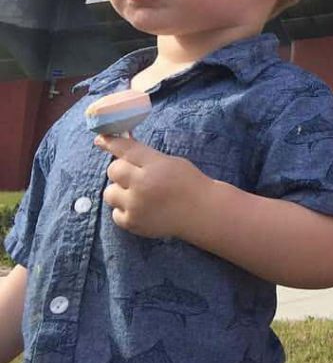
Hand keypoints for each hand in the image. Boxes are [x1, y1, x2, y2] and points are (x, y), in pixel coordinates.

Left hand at [96, 134, 211, 239]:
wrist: (201, 211)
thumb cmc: (188, 182)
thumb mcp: (170, 161)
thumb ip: (146, 156)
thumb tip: (122, 148)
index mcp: (155, 165)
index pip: (126, 149)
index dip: (110, 142)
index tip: (100, 138)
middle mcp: (142, 185)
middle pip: (113, 170)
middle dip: (121, 169)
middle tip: (133, 173)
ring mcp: (136, 206)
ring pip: (109, 192)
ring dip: (120, 190)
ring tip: (137, 193)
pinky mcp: (132, 223)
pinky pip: (115, 212)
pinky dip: (124, 209)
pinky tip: (140, 207)